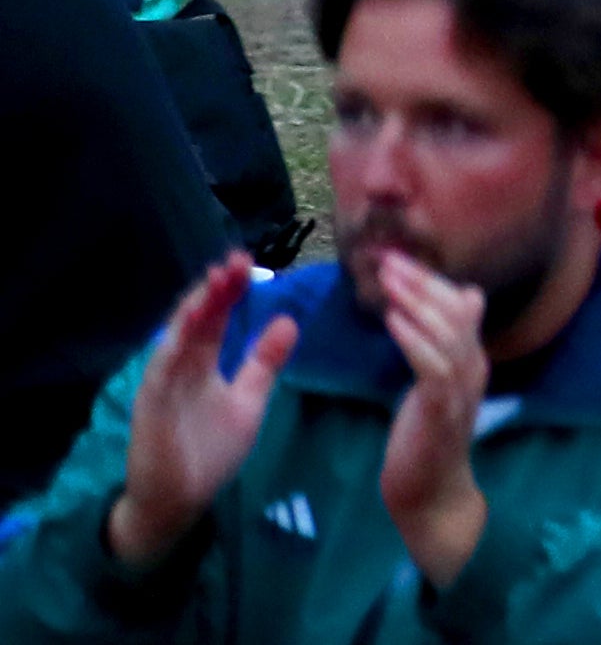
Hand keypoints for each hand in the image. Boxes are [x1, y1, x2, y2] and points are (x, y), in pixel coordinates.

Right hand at [106, 258, 297, 571]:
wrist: (179, 502)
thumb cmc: (210, 451)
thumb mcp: (248, 400)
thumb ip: (264, 363)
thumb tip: (288, 320)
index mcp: (202, 364)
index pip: (215, 319)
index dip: (229, 292)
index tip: (247, 263)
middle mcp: (180, 368)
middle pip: (196, 321)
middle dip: (215, 290)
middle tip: (236, 260)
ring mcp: (163, 386)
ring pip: (176, 339)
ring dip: (193, 310)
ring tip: (214, 281)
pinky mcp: (151, 408)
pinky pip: (160, 374)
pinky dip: (171, 349)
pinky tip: (185, 327)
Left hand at [369, 252, 490, 585]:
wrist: (431, 495)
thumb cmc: (425, 440)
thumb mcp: (434, 385)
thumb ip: (439, 347)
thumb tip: (458, 303)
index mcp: (470, 359)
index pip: (460, 304)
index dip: (431, 280)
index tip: (397, 259)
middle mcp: (474, 366)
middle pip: (455, 311)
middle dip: (421, 282)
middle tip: (388, 259)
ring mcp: (462, 388)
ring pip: (447, 331)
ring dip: (417, 302)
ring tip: (388, 280)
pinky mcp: (443, 410)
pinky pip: (433, 366)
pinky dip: (415, 339)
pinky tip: (393, 320)